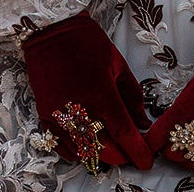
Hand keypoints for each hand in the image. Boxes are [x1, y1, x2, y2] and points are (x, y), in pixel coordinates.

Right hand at [21, 12, 151, 172]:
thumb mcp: (118, 65)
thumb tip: (142, 121)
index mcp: (103, 95)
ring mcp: (60, 116)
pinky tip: (88, 148)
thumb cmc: (88, 44)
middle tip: (133, 152)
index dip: (138, 151)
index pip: (124, 134)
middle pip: (105, 149)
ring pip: (84, 151)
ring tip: (114, 150)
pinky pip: (62, 146)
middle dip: (122, 156)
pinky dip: (77, 152)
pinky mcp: (45, 117)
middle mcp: (81, 111)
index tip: (147, 161)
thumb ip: (132, 96)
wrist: (51, 32)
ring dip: (101, 155)